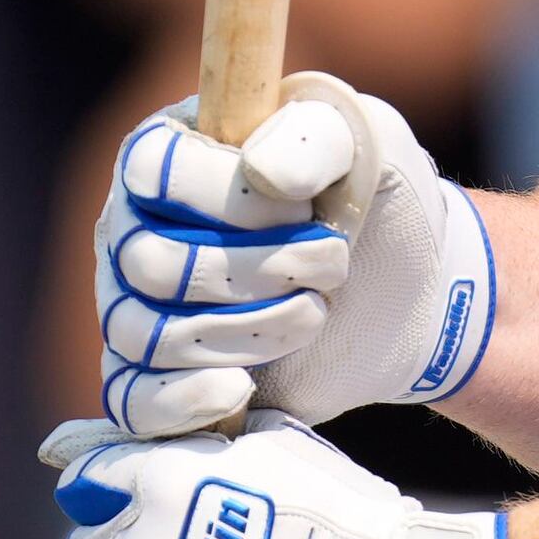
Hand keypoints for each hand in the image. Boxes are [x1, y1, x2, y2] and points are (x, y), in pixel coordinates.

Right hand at [95, 79, 498, 436]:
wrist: (408, 292)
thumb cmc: (374, 202)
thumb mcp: (363, 144)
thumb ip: (315, 137)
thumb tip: (259, 169)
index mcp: (172, 152)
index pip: (152, 170)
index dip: (228, 197)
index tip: (305, 209)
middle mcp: (136, 227)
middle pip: (148, 262)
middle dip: (253, 272)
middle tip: (331, 268)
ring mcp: (137, 305)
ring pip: (142, 333)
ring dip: (241, 332)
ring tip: (315, 315)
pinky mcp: (159, 376)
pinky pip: (130, 400)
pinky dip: (180, 401)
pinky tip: (238, 389)